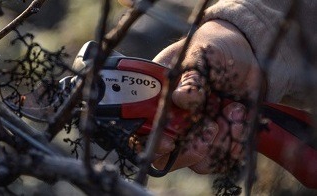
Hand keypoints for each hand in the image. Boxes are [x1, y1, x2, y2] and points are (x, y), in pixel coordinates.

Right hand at [151, 20, 261, 173]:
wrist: (247, 53)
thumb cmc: (213, 49)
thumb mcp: (200, 55)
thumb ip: (190, 77)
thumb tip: (180, 99)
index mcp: (157, 100)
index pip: (141, 131)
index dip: (151, 142)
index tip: (170, 141)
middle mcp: (172, 122)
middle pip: (164, 156)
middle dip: (188, 151)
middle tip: (210, 127)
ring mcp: (195, 134)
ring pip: (196, 163)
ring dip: (216, 145)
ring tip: (231, 112)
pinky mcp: (219, 140)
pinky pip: (222, 159)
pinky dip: (234, 145)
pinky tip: (240, 118)